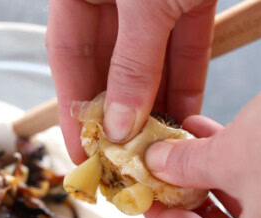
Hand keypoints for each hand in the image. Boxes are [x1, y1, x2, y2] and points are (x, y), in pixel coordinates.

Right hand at [46, 0, 216, 163]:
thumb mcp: (142, 4)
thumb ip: (133, 63)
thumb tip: (121, 127)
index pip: (69, 61)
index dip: (75, 112)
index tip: (83, 154)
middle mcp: (113, 5)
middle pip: (110, 72)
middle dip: (121, 118)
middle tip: (126, 159)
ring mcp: (154, 6)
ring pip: (151, 69)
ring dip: (157, 110)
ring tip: (159, 149)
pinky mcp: (191, 4)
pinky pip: (186, 54)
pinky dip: (186, 87)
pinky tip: (185, 121)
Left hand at [145, 88, 260, 217]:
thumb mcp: (240, 153)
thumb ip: (190, 163)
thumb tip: (156, 161)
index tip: (142, 195)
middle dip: (184, 188)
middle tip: (160, 164)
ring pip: (240, 201)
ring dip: (207, 167)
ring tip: (182, 137)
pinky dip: (236, 159)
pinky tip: (213, 130)